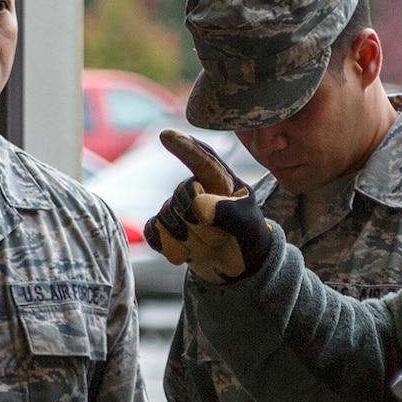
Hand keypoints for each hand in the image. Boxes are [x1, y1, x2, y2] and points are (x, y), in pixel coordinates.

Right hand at [143, 131, 275, 284]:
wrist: (238, 266)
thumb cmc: (247, 237)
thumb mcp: (247, 224)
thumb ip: (227, 211)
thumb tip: (196, 206)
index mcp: (220, 180)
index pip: (202, 160)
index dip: (185, 147)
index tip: (166, 135)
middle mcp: (195, 189)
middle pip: (182, 198)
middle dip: (202, 226)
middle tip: (223, 238)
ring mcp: (177, 207)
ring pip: (168, 220)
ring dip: (191, 242)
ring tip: (211, 245)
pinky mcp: (164, 227)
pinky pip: (154, 232)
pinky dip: (171, 248)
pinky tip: (188, 252)